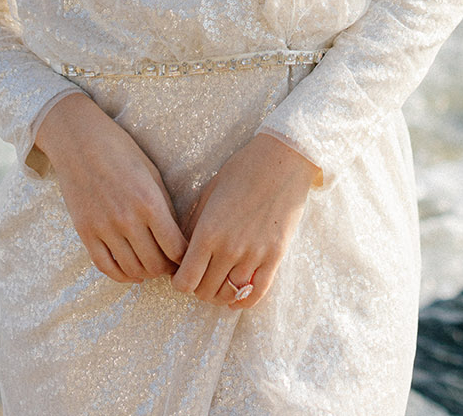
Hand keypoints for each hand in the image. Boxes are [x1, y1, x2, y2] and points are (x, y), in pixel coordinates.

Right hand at [35, 91, 187, 283]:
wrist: (79, 141)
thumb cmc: (120, 150)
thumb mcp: (151, 173)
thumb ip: (164, 206)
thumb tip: (177, 237)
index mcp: (149, 201)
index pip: (175, 248)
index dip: (185, 258)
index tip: (188, 256)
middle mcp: (127, 219)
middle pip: (155, 264)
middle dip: (168, 268)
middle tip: (171, 263)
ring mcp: (104, 228)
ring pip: (132, 269)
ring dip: (146, 273)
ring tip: (152, 266)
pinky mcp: (85, 233)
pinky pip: (106, 267)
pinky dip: (122, 275)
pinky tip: (131, 271)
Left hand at [172, 133, 320, 308]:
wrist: (282, 161)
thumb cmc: (242, 170)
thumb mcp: (209, 193)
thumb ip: (194, 225)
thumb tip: (182, 251)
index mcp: (208, 231)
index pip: (186, 281)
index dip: (180, 283)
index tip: (182, 275)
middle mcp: (230, 248)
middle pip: (205, 292)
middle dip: (198, 289)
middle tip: (200, 278)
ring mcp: (254, 255)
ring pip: (230, 295)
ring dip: (220, 295)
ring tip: (218, 285)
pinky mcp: (275, 256)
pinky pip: (258, 293)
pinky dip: (244, 301)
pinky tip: (237, 297)